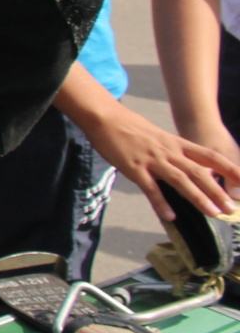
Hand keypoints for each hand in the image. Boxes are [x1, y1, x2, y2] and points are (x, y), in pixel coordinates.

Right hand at [86, 103, 238, 220]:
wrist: (105, 117)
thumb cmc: (129, 127)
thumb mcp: (157, 137)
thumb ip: (171, 152)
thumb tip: (181, 167)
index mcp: (176, 143)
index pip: (210, 157)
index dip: (229, 169)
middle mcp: (169, 152)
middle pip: (199, 172)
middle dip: (218, 191)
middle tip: (231, 209)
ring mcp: (152, 160)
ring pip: (181, 180)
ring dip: (198, 198)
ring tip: (213, 213)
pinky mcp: (135, 168)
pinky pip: (151, 188)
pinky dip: (161, 203)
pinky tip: (170, 216)